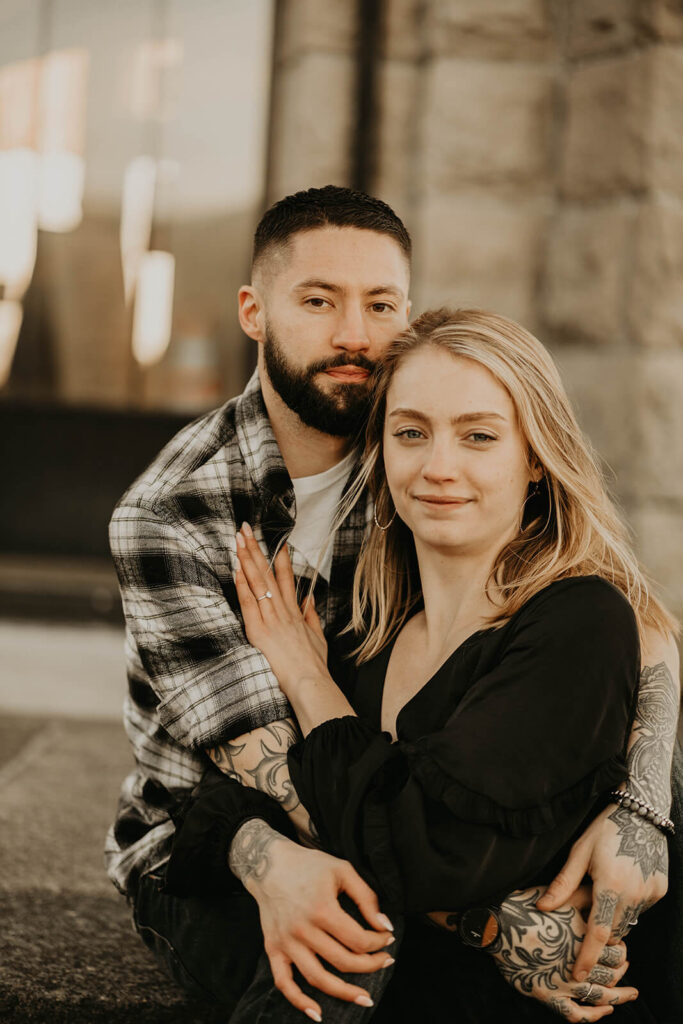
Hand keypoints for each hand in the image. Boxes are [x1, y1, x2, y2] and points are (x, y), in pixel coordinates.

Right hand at [234, 822, 394, 1019]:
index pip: (359, 940)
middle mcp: (303, 930)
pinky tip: (317, 1014)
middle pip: (343, 962)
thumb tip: (385, 926)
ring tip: (365, 998)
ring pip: (318, 978)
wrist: (268, 863)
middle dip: (370, 966)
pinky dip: (299, 1002)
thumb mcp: (342, 870)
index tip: (387, 938)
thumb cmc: (309, 865)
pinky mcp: (273, 949)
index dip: (378, 943)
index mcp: (322, 909)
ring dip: (344, 993)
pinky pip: (284, 983)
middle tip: (385, 962)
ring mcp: (286, 942)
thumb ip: (366, 898)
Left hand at [235, 523, 328, 692]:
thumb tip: (309, 598)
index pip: (286, 578)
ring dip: (247, 559)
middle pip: (268, 573)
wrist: (310, 683)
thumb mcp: (317, 637)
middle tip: (245, 528)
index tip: (275, 540)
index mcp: (295, 612)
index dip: (280, 557)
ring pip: (258, 582)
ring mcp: (271, 619)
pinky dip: (243, 585)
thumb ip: (311, 615)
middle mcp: (283, 611)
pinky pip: (249, 603)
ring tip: (238, 539)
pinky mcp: (260, 631)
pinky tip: (237, 569)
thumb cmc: (314, 666)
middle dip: (256, 549)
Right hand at [490, 886, 637, 1020]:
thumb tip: (604, 892)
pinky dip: (594, 1016)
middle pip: (612, 972)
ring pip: (601, 995)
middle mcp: (579, 962)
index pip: (616, 949)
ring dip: (619, 996)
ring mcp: (565, 982)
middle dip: (621, 969)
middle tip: (624, 965)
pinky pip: (577, 1015)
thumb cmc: (526, 908)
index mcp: (584, 938)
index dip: (621, 948)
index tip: (618, 945)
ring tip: (630, 994)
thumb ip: (584, 895)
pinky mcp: (550, 996)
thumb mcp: (560, 895)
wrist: (498, 927)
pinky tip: (604, 1011)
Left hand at [537, 803, 666, 978]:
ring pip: (627, 920)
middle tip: (586, 912)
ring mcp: (650, 893)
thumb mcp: (579, 852)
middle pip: (613, 930)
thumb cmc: (605, 829)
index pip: (597, 932)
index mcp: (610, 885)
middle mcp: (634, 894)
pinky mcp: (660, 889)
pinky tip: (621, 881)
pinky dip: (628, 904)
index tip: (577, 976)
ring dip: (613, 915)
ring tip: (604, 889)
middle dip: (598, 930)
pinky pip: (640, 908)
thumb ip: (563, 884)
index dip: (587, 957)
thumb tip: (542, 908)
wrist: (641, 812)